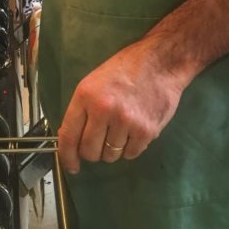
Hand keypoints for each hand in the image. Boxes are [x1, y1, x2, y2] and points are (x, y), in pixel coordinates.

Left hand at [57, 38, 187, 173]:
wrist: (161, 62)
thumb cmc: (126, 70)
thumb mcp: (94, 82)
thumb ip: (83, 110)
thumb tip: (73, 140)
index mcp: (86, 96)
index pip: (68, 135)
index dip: (67, 155)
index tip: (71, 166)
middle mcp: (104, 110)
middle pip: (89, 151)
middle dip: (93, 152)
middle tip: (100, 142)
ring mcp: (125, 122)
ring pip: (110, 155)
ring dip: (113, 149)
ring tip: (121, 128)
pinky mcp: (146, 131)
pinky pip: (131, 154)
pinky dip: (131, 147)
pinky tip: (134, 129)